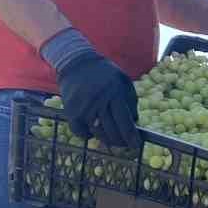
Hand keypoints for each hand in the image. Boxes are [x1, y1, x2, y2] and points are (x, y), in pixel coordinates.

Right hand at [40, 28, 139, 149]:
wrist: (76, 62)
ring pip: (97, 132)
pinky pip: (80, 132)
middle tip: (126, 145)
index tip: (136, 145)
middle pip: (111, 129)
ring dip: (107, 140)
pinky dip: (88, 136)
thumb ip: (130, 100)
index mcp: (114, 92)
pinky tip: (94, 133)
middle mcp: (99, 101)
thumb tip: (134, 122)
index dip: (131, 136)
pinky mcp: (71, 111)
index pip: (124, 120)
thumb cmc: (104, 72)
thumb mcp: (123, 80)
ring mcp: (84, 107)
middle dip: (121, 141)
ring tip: (113, 141)